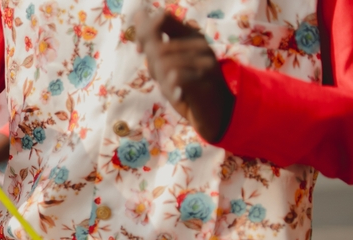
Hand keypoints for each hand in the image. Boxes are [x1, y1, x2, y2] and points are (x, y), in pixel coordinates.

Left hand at [135, 11, 234, 141]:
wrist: (214, 113)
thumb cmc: (187, 86)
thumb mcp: (168, 61)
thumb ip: (154, 39)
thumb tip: (138, 13)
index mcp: (191, 35)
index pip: (162, 19)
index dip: (145, 33)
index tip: (140, 50)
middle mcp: (200, 43)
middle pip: (158, 47)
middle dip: (153, 67)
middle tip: (165, 80)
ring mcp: (205, 59)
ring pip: (164, 63)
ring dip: (163, 81)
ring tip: (175, 89)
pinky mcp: (206, 77)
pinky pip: (175, 76)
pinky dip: (172, 89)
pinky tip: (179, 95)